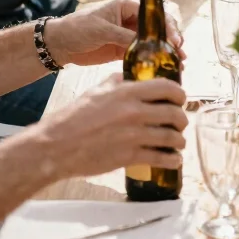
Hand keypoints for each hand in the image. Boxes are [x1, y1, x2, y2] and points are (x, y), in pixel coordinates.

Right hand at [36, 76, 186, 182]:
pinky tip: (174, 160)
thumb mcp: (97, 90)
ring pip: (171, 137)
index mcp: (128, 92)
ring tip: (179, 142)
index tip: (180, 99)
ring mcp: (134, 135)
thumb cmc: (74, 117)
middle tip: (180, 122)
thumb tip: (130, 78)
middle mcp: (135, 112)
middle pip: (174, 113)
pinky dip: (172, 160)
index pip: (168, 88)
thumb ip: (118, 82)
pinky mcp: (129, 156)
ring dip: (179, 140)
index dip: (179, 94)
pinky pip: (160, 157)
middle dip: (181, 119)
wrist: (57, 146)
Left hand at [44, 0, 184, 67]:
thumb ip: (124, 37)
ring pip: (153, 41)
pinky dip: (153, 59)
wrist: (58, 44)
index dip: (166, 25)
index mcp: (127, 5)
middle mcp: (131, 18)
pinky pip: (142, 53)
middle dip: (171, 38)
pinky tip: (163, 67)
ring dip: (165, 50)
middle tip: (179, 52)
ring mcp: (128, 34)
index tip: (174, 39)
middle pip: (157, 26)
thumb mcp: (102, 30)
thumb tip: (146, 46)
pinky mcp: (123, 49)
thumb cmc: (77, 28)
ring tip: (178, 61)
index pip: (153, 13)